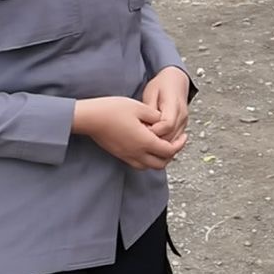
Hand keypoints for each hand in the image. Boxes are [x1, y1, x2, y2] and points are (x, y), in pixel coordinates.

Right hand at [72, 96, 186, 169]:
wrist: (90, 118)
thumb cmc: (113, 110)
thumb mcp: (139, 107)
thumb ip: (155, 116)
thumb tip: (163, 122)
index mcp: (145, 141)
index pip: (169, 151)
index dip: (179, 145)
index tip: (184, 136)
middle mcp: (137, 153)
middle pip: (161, 163)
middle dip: (171, 155)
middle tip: (175, 143)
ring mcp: (127, 156)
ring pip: (149, 166)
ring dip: (159, 159)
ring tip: (162, 145)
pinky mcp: (120, 155)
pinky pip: (138, 164)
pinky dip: (147, 159)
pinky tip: (147, 147)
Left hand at [142, 65, 190, 141]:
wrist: (175, 81)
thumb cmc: (161, 85)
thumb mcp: (151, 93)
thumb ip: (149, 111)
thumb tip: (145, 127)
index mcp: (174, 105)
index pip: (167, 125)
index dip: (154, 131)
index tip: (142, 129)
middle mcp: (182, 115)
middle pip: (171, 136)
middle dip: (155, 140)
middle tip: (141, 137)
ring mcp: (184, 122)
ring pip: (173, 141)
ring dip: (159, 143)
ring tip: (146, 139)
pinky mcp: (182, 126)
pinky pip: (174, 140)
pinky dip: (164, 143)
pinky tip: (154, 139)